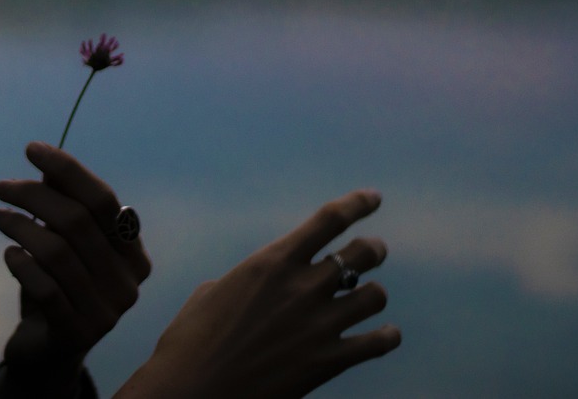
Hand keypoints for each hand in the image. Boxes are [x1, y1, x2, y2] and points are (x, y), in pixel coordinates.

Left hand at [0, 142, 151, 396]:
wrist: (47, 350)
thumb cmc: (57, 284)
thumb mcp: (62, 241)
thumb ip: (62, 203)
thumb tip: (47, 165)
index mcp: (134, 253)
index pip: (102, 199)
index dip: (67, 170)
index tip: (31, 149)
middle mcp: (129, 283)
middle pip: (77, 221)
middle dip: (33, 196)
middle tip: (1, 187)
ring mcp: (107, 312)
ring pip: (57, 252)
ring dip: (20, 227)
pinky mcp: (77, 334)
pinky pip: (45, 287)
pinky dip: (22, 264)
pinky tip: (9, 255)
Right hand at [116, 189, 399, 398]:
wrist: (193, 391)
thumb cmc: (190, 340)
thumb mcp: (212, 293)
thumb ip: (249, 280)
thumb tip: (263, 284)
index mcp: (272, 262)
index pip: (328, 220)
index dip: (357, 204)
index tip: (373, 197)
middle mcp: (302, 287)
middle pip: (362, 252)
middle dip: (373, 248)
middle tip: (373, 249)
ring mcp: (320, 324)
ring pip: (374, 295)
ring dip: (372, 293)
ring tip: (366, 296)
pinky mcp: (329, 361)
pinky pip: (378, 342)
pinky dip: (386, 336)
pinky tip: (385, 334)